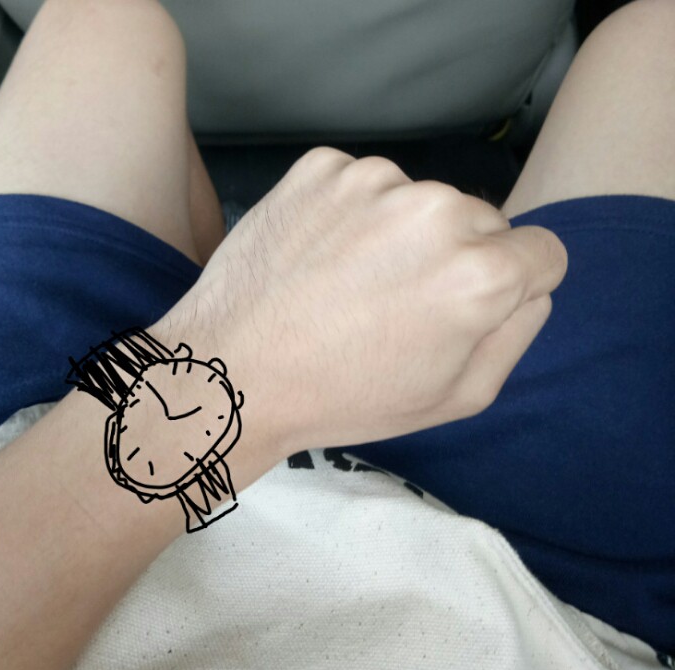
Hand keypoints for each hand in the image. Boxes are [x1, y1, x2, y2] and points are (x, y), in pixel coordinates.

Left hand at [158, 147, 566, 454]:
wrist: (233, 371)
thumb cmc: (344, 396)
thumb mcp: (456, 396)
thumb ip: (516, 334)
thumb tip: (532, 287)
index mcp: (479, 273)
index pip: (543, 252)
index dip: (516, 284)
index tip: (473, 305)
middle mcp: (435, 209)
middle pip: (482, 221)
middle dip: (458, 258)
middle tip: (399, 304)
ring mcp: (373, 180)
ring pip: (422, 201)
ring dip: (403, 234)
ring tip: (351, 284)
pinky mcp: (321, 167)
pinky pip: (365, 185)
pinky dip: (353, 215)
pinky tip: (322, 258)